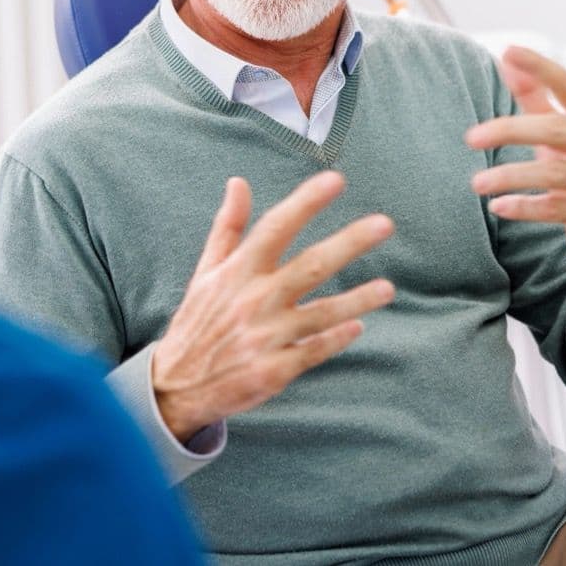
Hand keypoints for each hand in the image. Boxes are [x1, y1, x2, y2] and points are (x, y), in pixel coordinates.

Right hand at [152, 171, 395, 442]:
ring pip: (322, 314)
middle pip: (310, 266)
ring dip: (358, 300)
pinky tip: (358, 326)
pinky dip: (337, 338)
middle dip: (349, 243)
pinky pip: (315, 351)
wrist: (177, 386)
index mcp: (237, 272)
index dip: (306, 202)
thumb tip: (238, 182)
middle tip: (385, 224)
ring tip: (388, 289)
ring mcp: (266, 337)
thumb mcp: (205, 272)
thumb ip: (228, 227)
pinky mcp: (274, 370)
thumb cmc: (198, 322)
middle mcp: (254, 301)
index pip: (276, 228)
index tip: (335, 179)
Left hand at [465, 46, 565, 292]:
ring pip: (555, 174)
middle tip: (471, 138)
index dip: (541, 68)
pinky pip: (559, 208)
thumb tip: (507, 59)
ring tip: (476, 182)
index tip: (510, 51)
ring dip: (511, 176)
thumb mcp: (561, 132)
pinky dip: (525, 207)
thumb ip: (535, 97)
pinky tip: (498, 206)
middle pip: (557, 129)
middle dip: (511, 130)